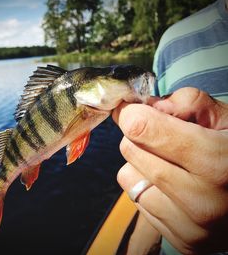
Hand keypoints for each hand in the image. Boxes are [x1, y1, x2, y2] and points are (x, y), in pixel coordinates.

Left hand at [112, 88, 227, 253]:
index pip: (142, 130)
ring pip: (128, 176)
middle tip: (162, 136)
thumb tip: (141, 110)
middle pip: (131, 150)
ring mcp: (191, 227)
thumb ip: (186, 103)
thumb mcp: (226, 118)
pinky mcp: (182, 242)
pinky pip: (137, 200)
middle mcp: (203, 202)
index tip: (137, 111)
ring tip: (173, 164)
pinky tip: (174, 187)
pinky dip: (147, 187)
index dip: (134, 114)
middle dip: (139, 137)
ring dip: (141, 164)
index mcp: (218, 163)